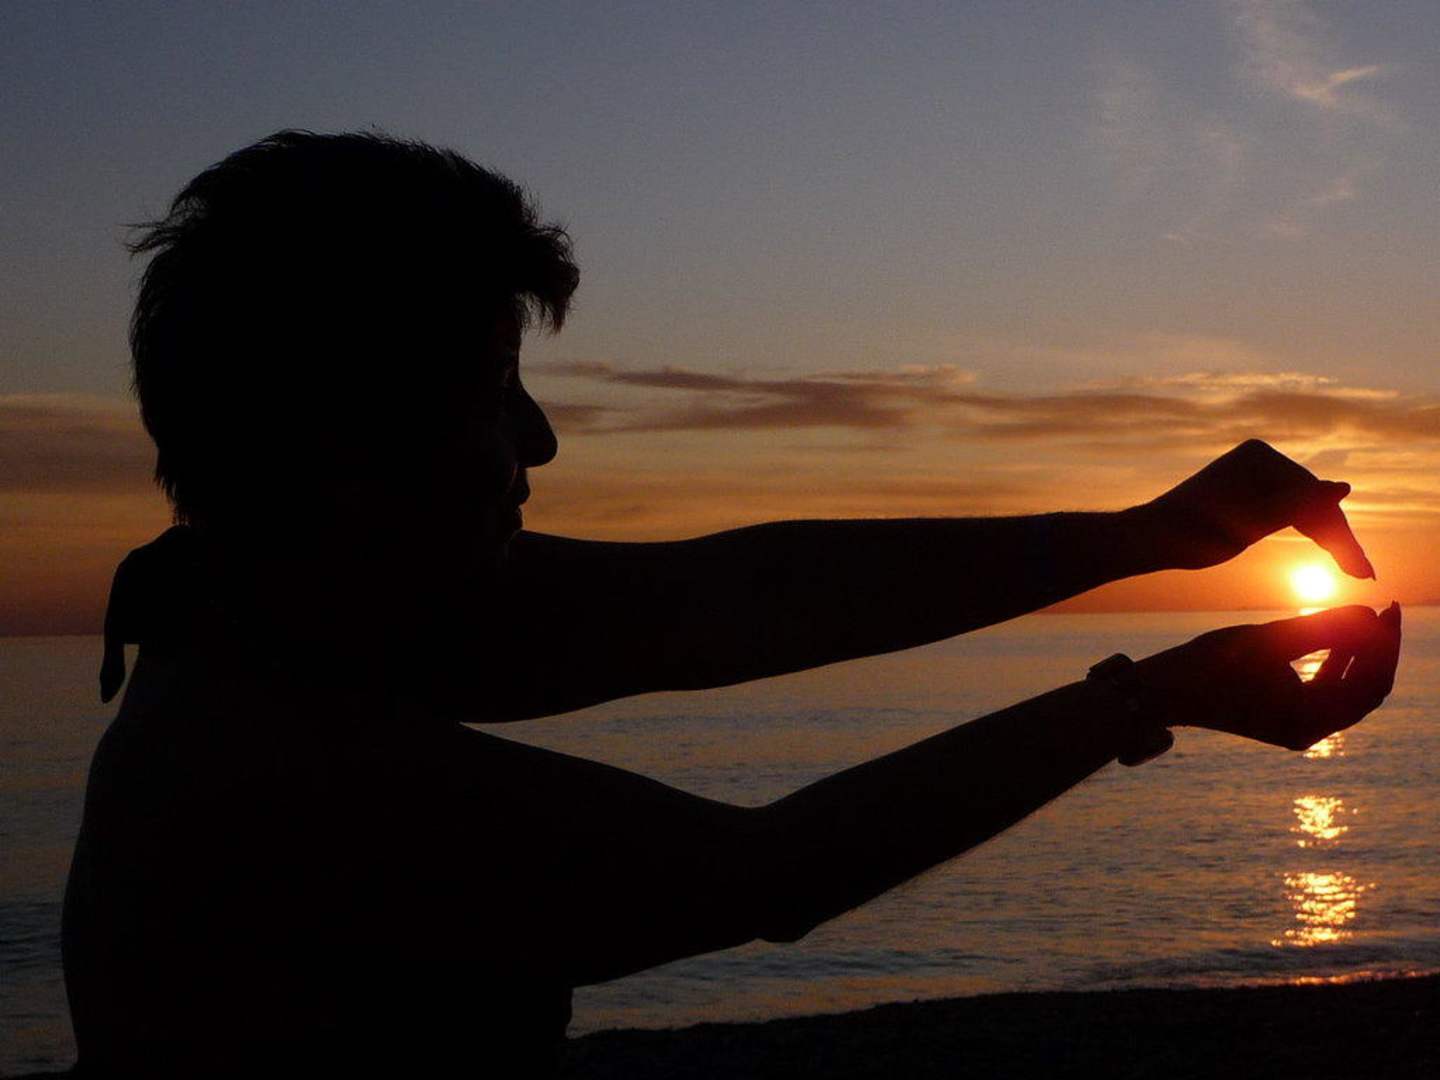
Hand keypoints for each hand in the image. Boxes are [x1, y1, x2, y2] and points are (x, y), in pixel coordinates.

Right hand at [1136, 604, 1400, 749]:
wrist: (1161, 689)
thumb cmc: (1210, 664)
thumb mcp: (1270, 639)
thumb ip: (1324, 628)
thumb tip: (1370, 616)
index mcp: (1310, 722)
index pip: (1371, 685)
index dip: (1386, 645)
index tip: (1386, 607)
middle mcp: (1308, 732)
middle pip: (1365, 691)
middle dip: (1377, 650)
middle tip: (1383, 609)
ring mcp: (1295, 726)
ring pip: (1346, 691)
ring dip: (1358, 655)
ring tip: (1363, 617)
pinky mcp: (1282, 716)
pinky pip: (1324, 692)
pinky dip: (1335, 665)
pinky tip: (1336, 637)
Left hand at [1140, 439, 1372, 577]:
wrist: (1149, 537)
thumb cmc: (1192, 534)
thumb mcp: (1250, 526)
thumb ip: (1298, 508)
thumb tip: (1344, 488)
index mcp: (1261, 457)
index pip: (1315, 500)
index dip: (1343, 538)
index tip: (1364, 572)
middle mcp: (1260, 456)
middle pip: (1312, 502)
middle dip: (1338, 539)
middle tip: (1365, 575)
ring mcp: (1253, 470)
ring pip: (1302, 508)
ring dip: (1327, 537)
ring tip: (1354, 570)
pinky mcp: (1247, 486)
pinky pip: (1285, 509)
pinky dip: (1303, 530)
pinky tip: (1325, 549)